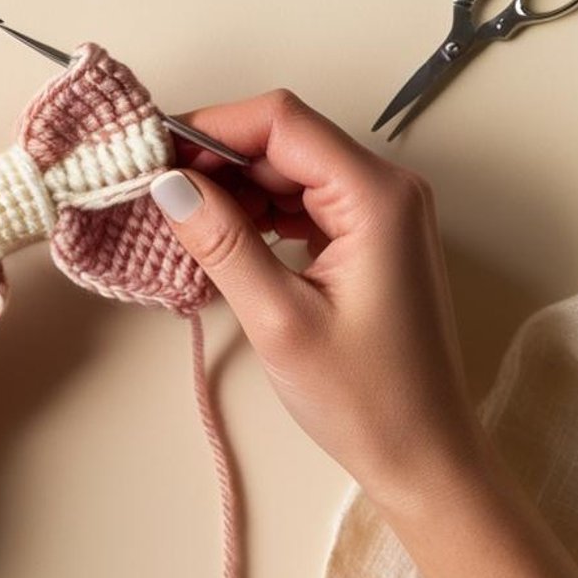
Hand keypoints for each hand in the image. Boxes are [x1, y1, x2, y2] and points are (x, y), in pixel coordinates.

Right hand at [148, 90, 482, 507]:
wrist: (425, 457)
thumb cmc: (367, 399)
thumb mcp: (280, 321)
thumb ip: (223, 243)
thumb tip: (168, 183)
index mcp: (376, 196)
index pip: (280, 121)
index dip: (211, 127)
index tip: (152, 153)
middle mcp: (386, 189)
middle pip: (284, 139)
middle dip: (215, 158)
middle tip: (152, 191)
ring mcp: (381, 213)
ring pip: (289, 169)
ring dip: (233, 187)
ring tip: (179, 221)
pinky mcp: (369, 239)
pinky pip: (303, 202)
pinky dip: (258, 212)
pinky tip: (220, 239)